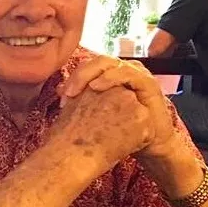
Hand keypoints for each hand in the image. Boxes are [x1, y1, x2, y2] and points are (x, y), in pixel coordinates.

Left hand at [58, 57, 176, 159]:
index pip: (86, 66)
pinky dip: (110, 77)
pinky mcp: (147, 81)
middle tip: (67, 93)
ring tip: (79, 91)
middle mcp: (122, 70)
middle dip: (78, 76)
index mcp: (109, 74)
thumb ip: (80, 99)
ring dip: (90, 75)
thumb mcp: (97, 114)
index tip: (61, 97)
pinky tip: (96, 87)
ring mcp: (135, 73)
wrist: (149, 144)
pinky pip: (126, 72)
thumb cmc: (121, 130)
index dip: (72, 78)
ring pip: (108, 63)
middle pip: (95, 62)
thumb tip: (58, 89)